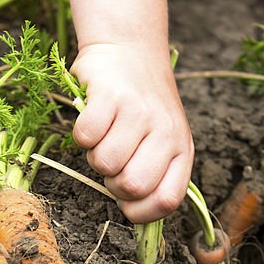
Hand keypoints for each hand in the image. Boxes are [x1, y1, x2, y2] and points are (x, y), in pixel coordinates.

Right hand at [71, 43, 193, 223]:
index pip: (167, 200)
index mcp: (182, 149)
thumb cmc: (142, 106)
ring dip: (95, 156)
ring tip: (105, 136)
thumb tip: (133, 213)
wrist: (129, 50)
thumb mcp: (162, 141)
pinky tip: (94, 119)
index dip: (140, 211)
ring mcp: (140, 112)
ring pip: (105, 164)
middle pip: (132, 186)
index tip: (127, 202)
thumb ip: (155, 176)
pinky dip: (82, 134)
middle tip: (114, 160)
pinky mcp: (111, 95)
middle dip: (113, 183)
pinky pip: (86, 137)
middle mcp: (167, 131)